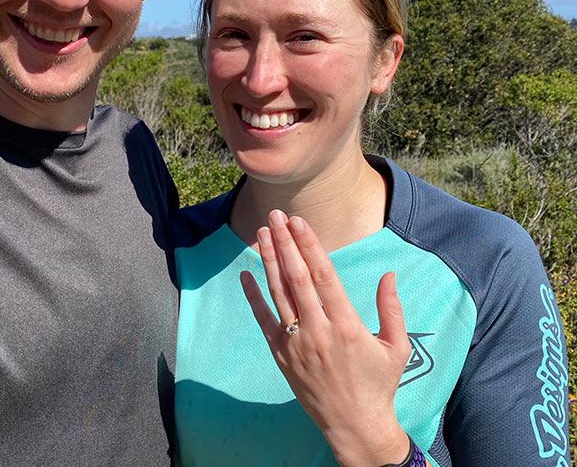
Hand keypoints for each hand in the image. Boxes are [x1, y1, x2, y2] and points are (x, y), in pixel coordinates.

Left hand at [240, 210, 413, 466]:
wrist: (354, 426)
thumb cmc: (378, 384)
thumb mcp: (396, 347)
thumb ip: (392, 309)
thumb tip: (389, 274)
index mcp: (347, 326)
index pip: (323, 276)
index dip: (310, 246)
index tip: (299, 222)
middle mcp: (318, 331)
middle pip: (296, 278)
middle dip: (285, 243)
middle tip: (276, 216)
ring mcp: (296, 344)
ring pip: (278, 294)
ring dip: (269, 260)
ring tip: (262, 232)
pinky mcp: (281, 355)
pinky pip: (263, 320)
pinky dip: (253, 296)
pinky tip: (245, 274)